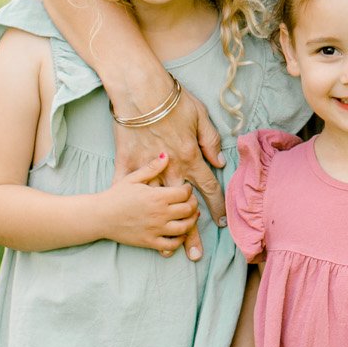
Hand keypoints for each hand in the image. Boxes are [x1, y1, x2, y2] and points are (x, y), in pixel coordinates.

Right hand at [96, 154, 198, 255]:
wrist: (100, 216)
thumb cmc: (115, 195)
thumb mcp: (133, 178)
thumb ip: (152, 167)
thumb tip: (166, 155)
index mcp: (157, 197)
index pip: (184, 193)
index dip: (188, 190)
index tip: (185, 188)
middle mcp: (159, 214)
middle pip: (188, 209)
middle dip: (193, 203)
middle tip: (190, 201)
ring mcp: (155, 229)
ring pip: (184, 228)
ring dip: (191, 221)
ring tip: (190, 216)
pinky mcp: (150, 242)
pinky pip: (172, 245)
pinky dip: (180, 240)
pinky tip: (180, 233)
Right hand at [111, 78, 225, 258]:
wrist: (139, 93)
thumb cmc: (171, 101)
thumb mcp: (200, 116)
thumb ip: (210, 140)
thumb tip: (218, 162)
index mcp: (190, 158)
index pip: (208, 188)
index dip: (215, 206)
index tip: (220, 223)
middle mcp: (171, 170)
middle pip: (185, 207)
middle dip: (193, 231)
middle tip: (199, 253)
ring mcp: (148, 171)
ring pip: (160, 207)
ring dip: (171, 230)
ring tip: (179, 250)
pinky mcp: (127, 167)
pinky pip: (131, 194)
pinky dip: (135, 211)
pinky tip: (144, 233)